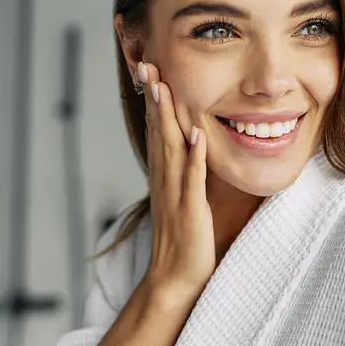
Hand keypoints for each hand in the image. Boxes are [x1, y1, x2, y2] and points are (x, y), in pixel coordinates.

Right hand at [137, 60, 215, 303]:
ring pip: (170, 150)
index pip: (156, 132)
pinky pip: (193, 181)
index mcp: (164, 178)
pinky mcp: (191, 212)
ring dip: (167, 118)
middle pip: (157, 132)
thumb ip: (186, 175)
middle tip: (146, 64)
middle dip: (154, 98)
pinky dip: (195, 158)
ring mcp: (176, 196)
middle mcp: (165, 182)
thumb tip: (194, 148)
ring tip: (165, 87)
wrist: (176, 281)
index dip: (152, 101)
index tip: (149, 70)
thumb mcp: (184, 201)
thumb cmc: (185, 244)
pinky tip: (197, 135)